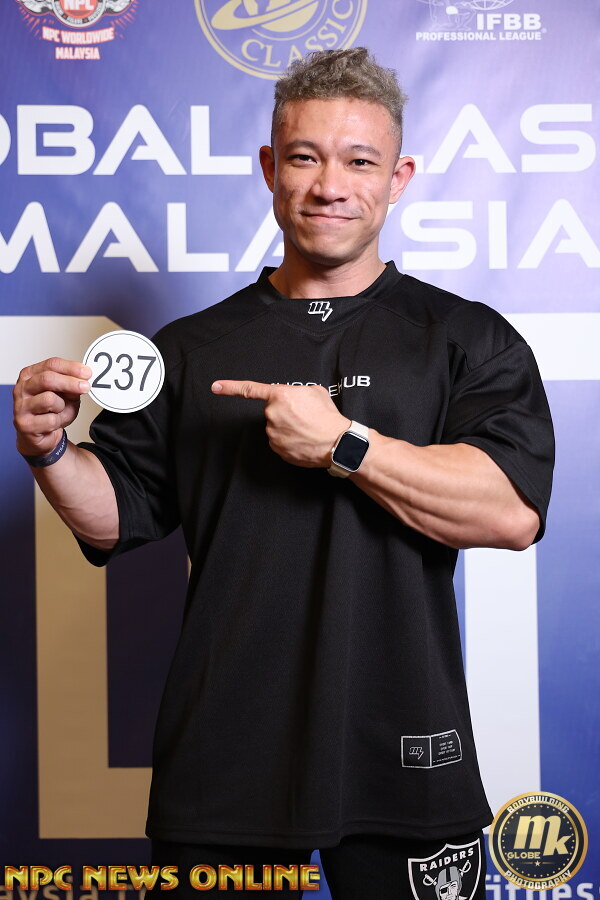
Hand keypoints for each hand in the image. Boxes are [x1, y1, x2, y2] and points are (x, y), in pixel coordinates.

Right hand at [13, 357, 91, 456]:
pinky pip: (50, 420)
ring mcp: (21, 406)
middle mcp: (22, 388)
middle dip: (70, 382)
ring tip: (60, 411)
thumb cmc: (52, 412)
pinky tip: (54, 423)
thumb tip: (82, 380)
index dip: (71, 367)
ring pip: (49, 399)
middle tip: (86, 387)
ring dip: (62, 406)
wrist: (41, 436)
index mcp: (30, 375)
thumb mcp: (66, 395)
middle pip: (47, 378)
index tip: (87, 372)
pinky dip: (59, 422)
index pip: (51, 365)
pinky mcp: (25, 424)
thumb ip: (72, 386)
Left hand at [211, 379, 349, 467]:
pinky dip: (289, 440)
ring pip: (275, 427)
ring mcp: (273, 433)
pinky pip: (279, 441)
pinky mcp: (277, 448)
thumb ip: (296, 391)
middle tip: (304, 416)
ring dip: (287, 427)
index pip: (250, 390)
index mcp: (280, 395)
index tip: (215, 387)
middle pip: (271, 411)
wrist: (337, 442)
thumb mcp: (314, 391)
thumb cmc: (328, 416)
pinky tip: (303, 439)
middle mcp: (272, 414)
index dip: (230, 387)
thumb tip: (292, 397)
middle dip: (284, 413)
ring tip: (306, 428)